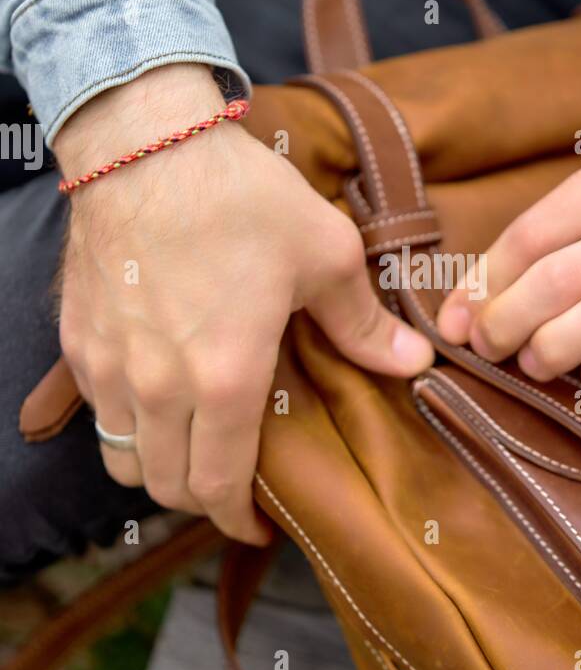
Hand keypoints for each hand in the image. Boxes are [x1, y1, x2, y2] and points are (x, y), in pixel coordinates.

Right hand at [56, 65, 432, 542]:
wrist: (145, 143)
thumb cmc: (239, 195)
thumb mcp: (324, 253)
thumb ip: (362, 323)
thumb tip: (411, 364)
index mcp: (225, 380)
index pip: (222, 488)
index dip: (240, 522)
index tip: (259, 526)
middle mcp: (159, 389)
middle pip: (168, 487)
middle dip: (204, 500)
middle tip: (234, 486)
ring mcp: (112, 368)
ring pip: (124, 459)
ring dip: (159, 469)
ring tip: (192, 449)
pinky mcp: (80, 342)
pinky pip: (100, 413)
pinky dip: (127, 426)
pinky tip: (155, 399)